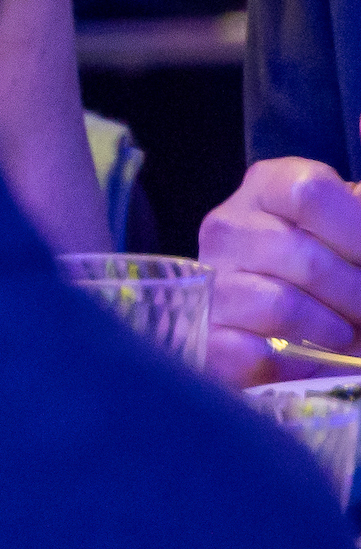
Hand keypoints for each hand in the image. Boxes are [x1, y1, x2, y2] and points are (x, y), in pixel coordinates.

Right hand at [202, 158, 360, 387]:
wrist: (299, 329)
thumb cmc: (342, 268)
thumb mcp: (359, 221)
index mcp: (269, 186)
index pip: (310, 193)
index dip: (358, 235)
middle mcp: (227, 225)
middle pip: (306, 258)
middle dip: (359, 295)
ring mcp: (208, 280)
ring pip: (279, 305)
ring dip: (333, 331)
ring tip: (345, 335)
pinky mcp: (203, 336)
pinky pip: (250, 351)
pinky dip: (295, 363)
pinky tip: (310, 358)